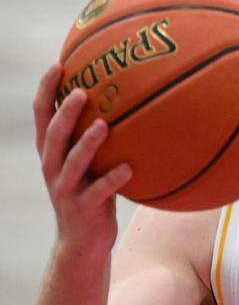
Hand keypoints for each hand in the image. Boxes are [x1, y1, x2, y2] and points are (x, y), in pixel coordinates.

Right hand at [34, 63, 131, 255]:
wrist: (82, 241)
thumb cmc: (91, 189)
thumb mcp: (88, 160)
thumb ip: (95, 132)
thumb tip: (125, 95)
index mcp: (52, 151)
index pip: (43, 115)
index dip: (47, 90)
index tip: (58, 63)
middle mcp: (53, 167)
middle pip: (53, 135)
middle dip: (65, 113)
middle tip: (82, 91)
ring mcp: (65, 189)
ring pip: (72, 162)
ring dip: (87, 143)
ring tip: (103, 125)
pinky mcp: (83, 208)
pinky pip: (99, 192)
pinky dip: (113, 180)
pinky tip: (129, 168)